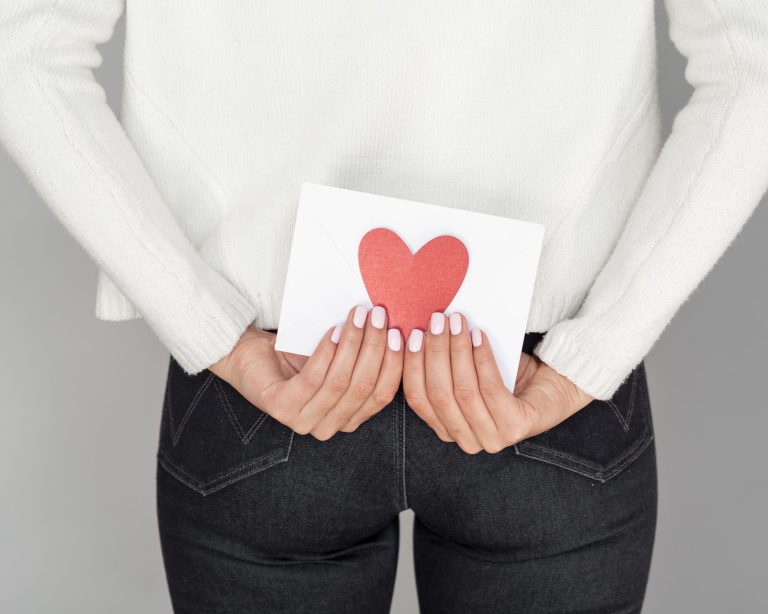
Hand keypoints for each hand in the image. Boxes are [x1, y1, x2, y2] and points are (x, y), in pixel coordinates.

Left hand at [209, 304, 403, 439]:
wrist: (251, 355)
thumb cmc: (298, 355)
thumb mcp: (338, 358)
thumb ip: (364, 356)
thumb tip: (398, 330)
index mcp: (347, 418)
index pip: (381, 395)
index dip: (395, 365)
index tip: (404, 335)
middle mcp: (327, 427)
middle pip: (363, 388)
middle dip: (376, 349)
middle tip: (380, 317)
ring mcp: (303, 421)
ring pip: (340, 383)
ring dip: (353, 345)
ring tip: (358, 316)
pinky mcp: (281, 408)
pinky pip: (313, 379)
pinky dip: (326, 353)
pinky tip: (333, 331)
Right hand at [402, 311, 593, 453]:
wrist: (553, 385)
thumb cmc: (507, 376)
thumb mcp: (468, 372)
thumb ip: (444, 364)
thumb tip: (418, 330)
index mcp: (448, 429)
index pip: (418, 399)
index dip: (411, 366)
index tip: (407, 335)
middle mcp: (467, 440)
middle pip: (438, 394)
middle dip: (433, 353)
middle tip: (434, 322)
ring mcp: (493, 438)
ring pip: (463, 391)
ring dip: (457, 351)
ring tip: (457, 323)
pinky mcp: (516, 427)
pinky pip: (490, 389)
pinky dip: (481, 359)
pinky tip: (478, 336)